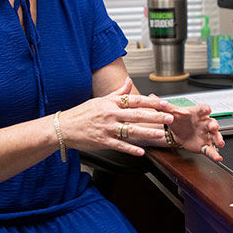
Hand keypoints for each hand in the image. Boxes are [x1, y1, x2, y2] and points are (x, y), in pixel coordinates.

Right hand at [59, 79, 173, 155]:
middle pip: (136, 114)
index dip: (151, 102)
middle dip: (155, 116)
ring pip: (130, 130)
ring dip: (146, 132)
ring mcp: (107, 128)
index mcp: (111, 103)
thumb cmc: (82, 113)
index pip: (135, 100)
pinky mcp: (102, 141)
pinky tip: (141, 152)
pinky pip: (119, 145)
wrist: (63, 127)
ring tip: (160, 134)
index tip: (165, 103)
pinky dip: (130, 149)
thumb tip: (129, 81)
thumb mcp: (100, 100)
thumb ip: (118, 93)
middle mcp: (110, 114)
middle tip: (169, 118)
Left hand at [166, 102, 224, 161]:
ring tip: (220, 143)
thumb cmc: (180, 119)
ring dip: (218, 139)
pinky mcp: (205, 145)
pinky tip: (218, 158)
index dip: (205, 109)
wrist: (179, 132)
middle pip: (212, 123)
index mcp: (197, 114)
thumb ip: (166, 107)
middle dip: (214, 126)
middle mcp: (204, 123)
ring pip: (215, 136)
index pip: (203, 109)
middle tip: (215, 127)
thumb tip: (155, 98)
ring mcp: (206, 135)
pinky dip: (215, 154)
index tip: (208, 109)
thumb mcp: (172, 113)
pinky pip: (211, 150)